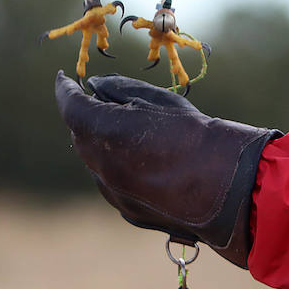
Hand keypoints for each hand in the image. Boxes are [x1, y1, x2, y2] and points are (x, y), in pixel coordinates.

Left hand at [55, 72, 281, 267]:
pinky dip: (118, 168)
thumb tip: (93, 87)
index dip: (64, 89)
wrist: (224, 185)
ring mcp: (113, 193)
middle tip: (102, 101)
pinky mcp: (128, 211)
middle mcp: (101, 167)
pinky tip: (148, 161)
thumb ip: (118, 90)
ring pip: (95, 162)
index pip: (70, 106)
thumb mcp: (157, 99)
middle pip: (80, 136)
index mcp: (104, 133)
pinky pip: (112, 183)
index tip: (64, 78)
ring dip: (103, 145)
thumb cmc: (194, 134)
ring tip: (133, 133)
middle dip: (86, 117)